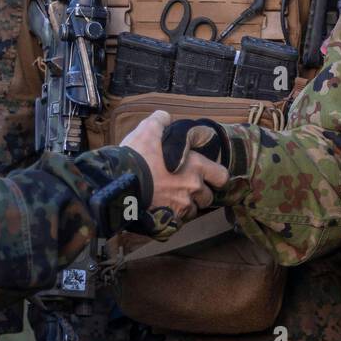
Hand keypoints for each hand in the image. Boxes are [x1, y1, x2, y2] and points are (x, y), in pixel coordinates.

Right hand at [119, 111, 228, 232]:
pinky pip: (177, 222)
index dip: (216, 177)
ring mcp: (181, 208)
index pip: (222, 176)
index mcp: (195, 167)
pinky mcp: (169, 222)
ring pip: (192, 211)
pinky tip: (160, 208)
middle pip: (207, 197)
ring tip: (169, 198)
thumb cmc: (137, 157)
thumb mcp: (148, 129)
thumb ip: (161, 120)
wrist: (117, 183)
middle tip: (183, 186)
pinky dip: (171, 217)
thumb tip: (166, 118)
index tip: (206, 175)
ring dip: (185, 206)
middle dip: (198, 193)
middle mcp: (193, 189)